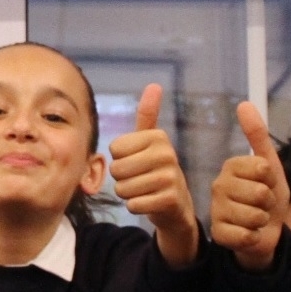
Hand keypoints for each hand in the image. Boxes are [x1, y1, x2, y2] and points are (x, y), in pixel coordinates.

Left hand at [108, 84, 198, 267]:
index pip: (114, 149)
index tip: (138, 161)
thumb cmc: (155, 170)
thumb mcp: (151, 141)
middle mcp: (167, 154)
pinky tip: (149, 202)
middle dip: (122, 178)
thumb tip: (154, 85)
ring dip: (128, 194)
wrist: (176, 205)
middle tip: (140, 178)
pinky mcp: (170, 200)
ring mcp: (171, 178)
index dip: (120, 159)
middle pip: (117, 169)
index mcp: (158, 137)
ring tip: (145, 190)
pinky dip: (136, 206)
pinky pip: (133, 205)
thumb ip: (148, 115)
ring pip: (123, 189)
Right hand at [210, 101, 288, 271]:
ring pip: (255, 215)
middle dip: (269, 203)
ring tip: (256, 219)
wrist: (266, 232)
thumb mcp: (270, 166)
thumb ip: (258, 136)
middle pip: (260, 192)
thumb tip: (244, 103)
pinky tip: (248, 234)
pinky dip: (255, 237)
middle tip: (262, 205)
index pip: (263, 168)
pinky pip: (247, 235)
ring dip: (263, 221)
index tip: (266, 184)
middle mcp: (218, 185)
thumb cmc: (268, 198)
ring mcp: (215, 210)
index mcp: (231, 166)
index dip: (272, 179)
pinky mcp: (218, 233)